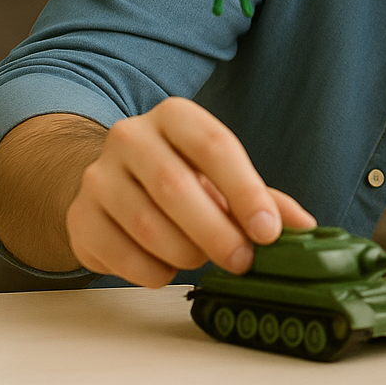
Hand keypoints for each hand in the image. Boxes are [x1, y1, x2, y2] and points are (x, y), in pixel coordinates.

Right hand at [66, 96, 314, 286]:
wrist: (113, 181)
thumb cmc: (182, 174)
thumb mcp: (223, 176)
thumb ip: (264, 198)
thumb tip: (305, 227)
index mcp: (175, 116)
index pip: (215, 146)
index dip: (246, 191)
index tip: (269, 231)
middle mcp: (131, 137)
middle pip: (176, 187)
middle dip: (217, 232)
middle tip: (243, 260)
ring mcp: (98, 176)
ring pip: (147, 224)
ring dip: (186, 253)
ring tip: (203, 258)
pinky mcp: (79, 216)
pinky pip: (120, 254)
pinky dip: (153, 270)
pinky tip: (167, 266)